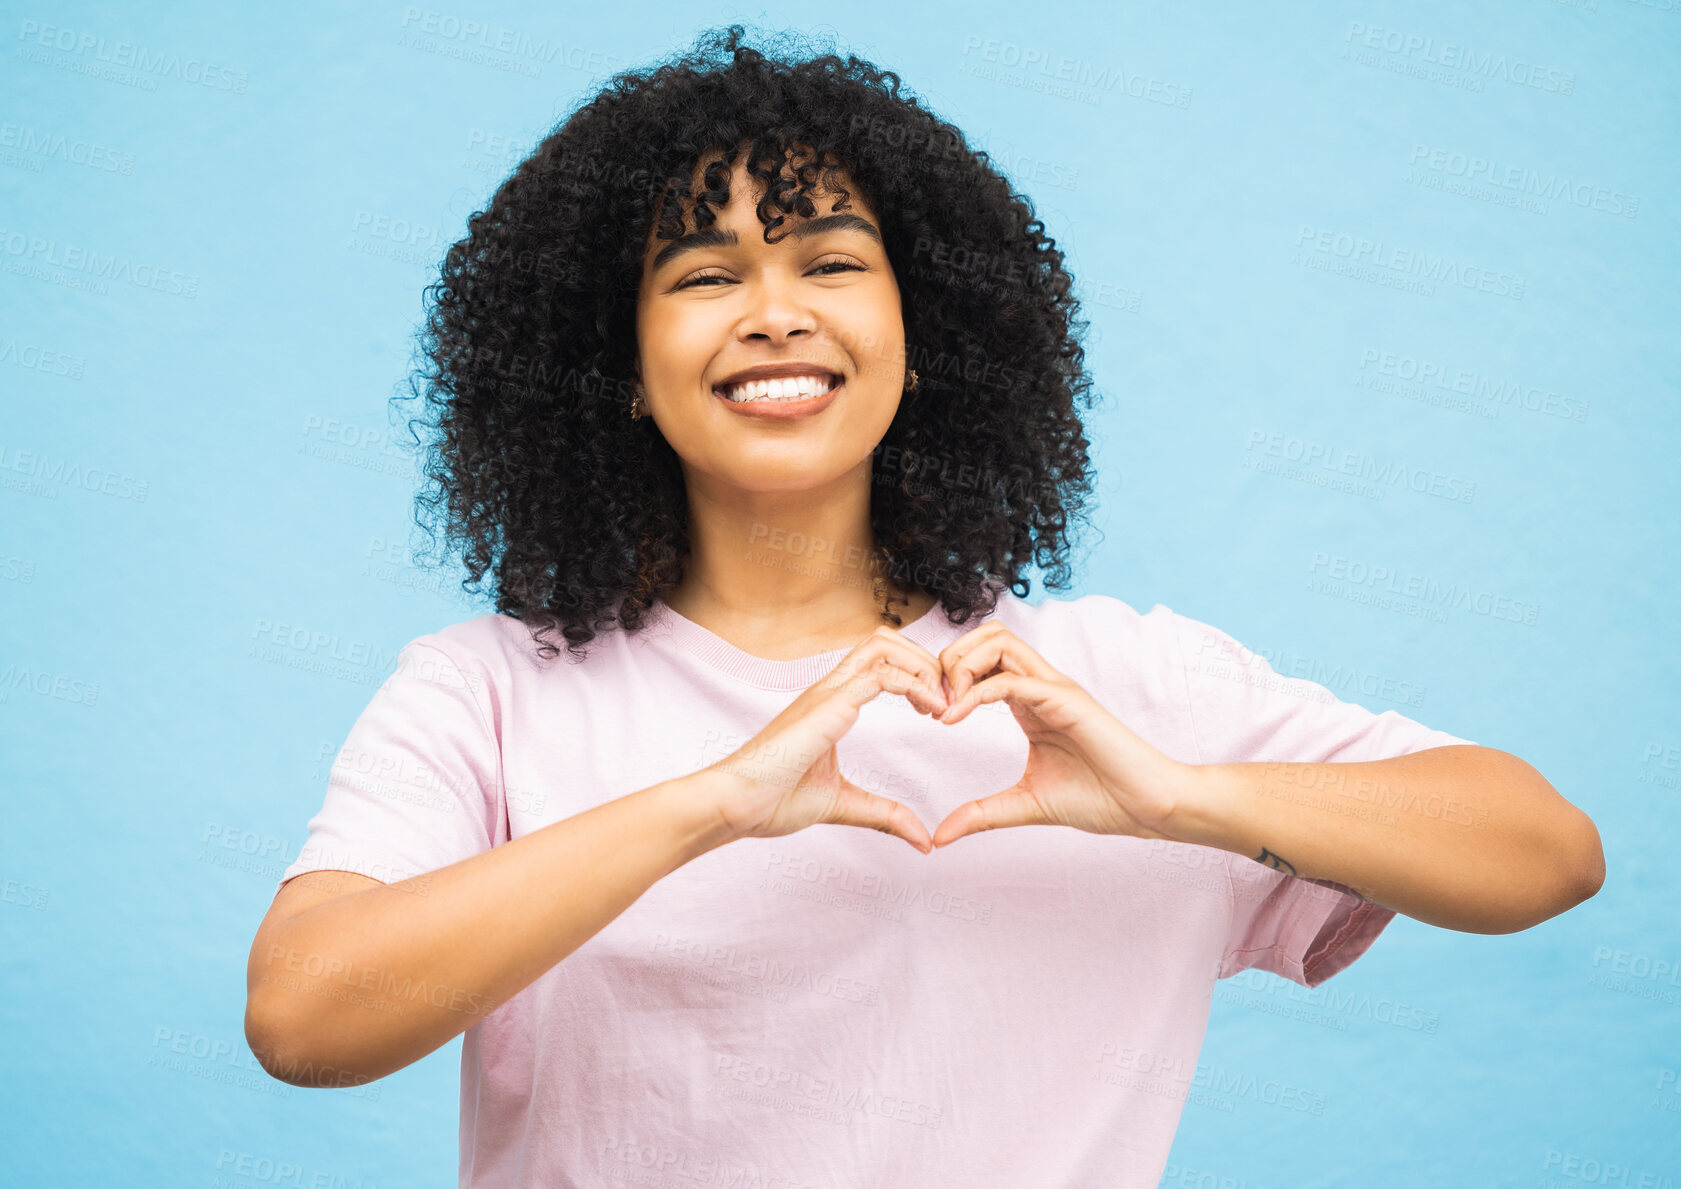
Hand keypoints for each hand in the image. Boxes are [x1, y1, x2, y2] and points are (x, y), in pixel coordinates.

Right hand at [703, 626, 950, 852]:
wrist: (733, 804)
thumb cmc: (771, 800)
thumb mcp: (843, 805)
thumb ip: (884, 816)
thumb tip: (923, 841)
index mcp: (830, 703)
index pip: (878, 661)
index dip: (916, 675)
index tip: (937, 710)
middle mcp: (829, 689)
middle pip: (885, 639)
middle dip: (925, 660)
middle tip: (947, 699)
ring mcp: (827, 693)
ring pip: (883, 644)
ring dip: (922, 665)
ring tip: (942, 702)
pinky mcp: (828, 706)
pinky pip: (880, 676)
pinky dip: (915, 685)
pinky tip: (931, 711)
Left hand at [928, 621, 1190, 848]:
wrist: (1148, 807)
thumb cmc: (1100, 799)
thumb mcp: (1025, 805)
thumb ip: (982, 814)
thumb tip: (939, 837)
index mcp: (1031, 701)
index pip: (982, 659)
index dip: (947, 676)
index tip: (928, 713)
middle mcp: (1042, 686)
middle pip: (986, 635)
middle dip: (949, 659)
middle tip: (931, 703)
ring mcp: (1056, 689)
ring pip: (999, 642)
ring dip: (961, 666)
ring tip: (945, 708)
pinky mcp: (1067, 701)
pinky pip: (1012, 679)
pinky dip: (975, 693)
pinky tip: (954, 720)